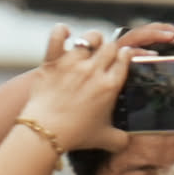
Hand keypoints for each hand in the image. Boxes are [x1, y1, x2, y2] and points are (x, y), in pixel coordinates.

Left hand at [19, 26, 134, 155]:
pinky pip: (57, 36)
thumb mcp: (105, 139)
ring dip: (93, 39)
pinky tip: (65, 33)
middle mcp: (94, 70)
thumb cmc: (75, 135)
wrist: (45, 131)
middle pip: (110, 46)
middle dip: (111, 49)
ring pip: (90, 37)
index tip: (123, 57)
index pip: (125, 59)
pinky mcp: (52, 61)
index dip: (126, 55)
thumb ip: (121, 139)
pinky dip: (61, 32)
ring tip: (90, 45)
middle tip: (106, 56)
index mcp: (110, 85)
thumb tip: (128, 143)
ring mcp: (72, 63)